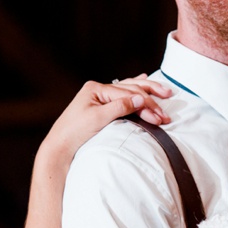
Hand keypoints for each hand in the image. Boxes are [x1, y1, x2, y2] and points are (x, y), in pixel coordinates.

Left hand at [37, 76, 171, 165]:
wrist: (59, 147)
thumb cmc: (74, 133)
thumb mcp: (98, 119)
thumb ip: (120, 107)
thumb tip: (142, 98)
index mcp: (96, 88)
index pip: (128, 94)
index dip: (147, 105)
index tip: (160, 117)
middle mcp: (98, 89)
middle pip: (131, 90)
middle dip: (151, 100)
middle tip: (167, 111)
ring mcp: (99, 97)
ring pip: (128, 90)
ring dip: (147, 93)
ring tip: (165, 91)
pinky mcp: (99, 106)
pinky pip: (121, 94)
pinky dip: (134, 89)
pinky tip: (142, 80)